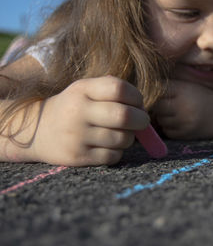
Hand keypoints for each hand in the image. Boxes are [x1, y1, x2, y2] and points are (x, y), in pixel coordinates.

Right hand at [31, 76, 149, 165]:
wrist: (35, 131)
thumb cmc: (74, 108)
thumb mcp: (86, 91)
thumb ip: (115, 93)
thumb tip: (144, 110)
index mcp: (82, 90)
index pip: (119, 88)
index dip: (137, 97)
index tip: (138, 104)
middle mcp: (78, 111)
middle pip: (125, 116)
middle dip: (142, 120)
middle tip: (142, 122)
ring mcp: (77, 135)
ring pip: (123, 139)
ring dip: (129, 137)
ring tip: (120, 134)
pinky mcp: (78, 156)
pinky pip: (113, 156)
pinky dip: (117, 152)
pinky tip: (108, 146)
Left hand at [152, 80, 212, 138]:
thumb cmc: (208, 96)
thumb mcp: (191, 85)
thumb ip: (170, 86)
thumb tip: (144, 90)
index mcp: (183, 89)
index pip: (157, 89)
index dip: (154, 90)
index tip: (157, 91)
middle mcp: (182, 106)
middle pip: (155, 105)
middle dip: (156, 104)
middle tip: (164, 102)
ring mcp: (183, 122)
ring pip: (160, 119)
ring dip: (163, 116)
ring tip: (176, 112)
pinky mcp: (185, 135)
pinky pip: (167, 130)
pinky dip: (170, 127)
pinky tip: (181, 122)